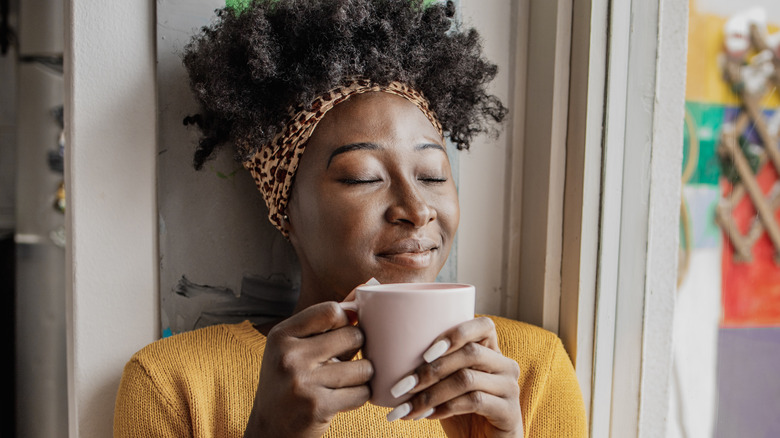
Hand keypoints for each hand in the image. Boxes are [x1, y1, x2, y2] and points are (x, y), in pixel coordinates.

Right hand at [243, 301, 372, 436]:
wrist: (269, 430)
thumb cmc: (288, 381)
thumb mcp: (294, 347)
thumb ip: (326, 320)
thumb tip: (367, 286)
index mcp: (281, 335)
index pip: (332, 310)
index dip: (346, 321)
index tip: (340, 335)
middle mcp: (289, 356)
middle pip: (353, 336)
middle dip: (357, 350)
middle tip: (343, 361)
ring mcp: (302, 382)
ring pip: (363, 367)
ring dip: (361, 376)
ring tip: (344, 381)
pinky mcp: (318, 407)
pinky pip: (361, 393)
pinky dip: (359, 396)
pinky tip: (343, 398)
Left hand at [387, 317, 522, 437]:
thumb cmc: (462, 412)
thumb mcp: (448, 385)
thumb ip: (436, 366)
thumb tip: (391, 354)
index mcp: (492, 352)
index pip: (485, 326)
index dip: (456, 333)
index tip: (424, 353)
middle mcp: (505, 365)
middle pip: (469, 353)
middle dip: (430, 370)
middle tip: (401, 387)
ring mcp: (510, 388)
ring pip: (467, 379)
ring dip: (431, 393)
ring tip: (407, 407)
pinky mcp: (510, 411)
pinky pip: (474, 401)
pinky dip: (445, 408)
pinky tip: (428, 415)